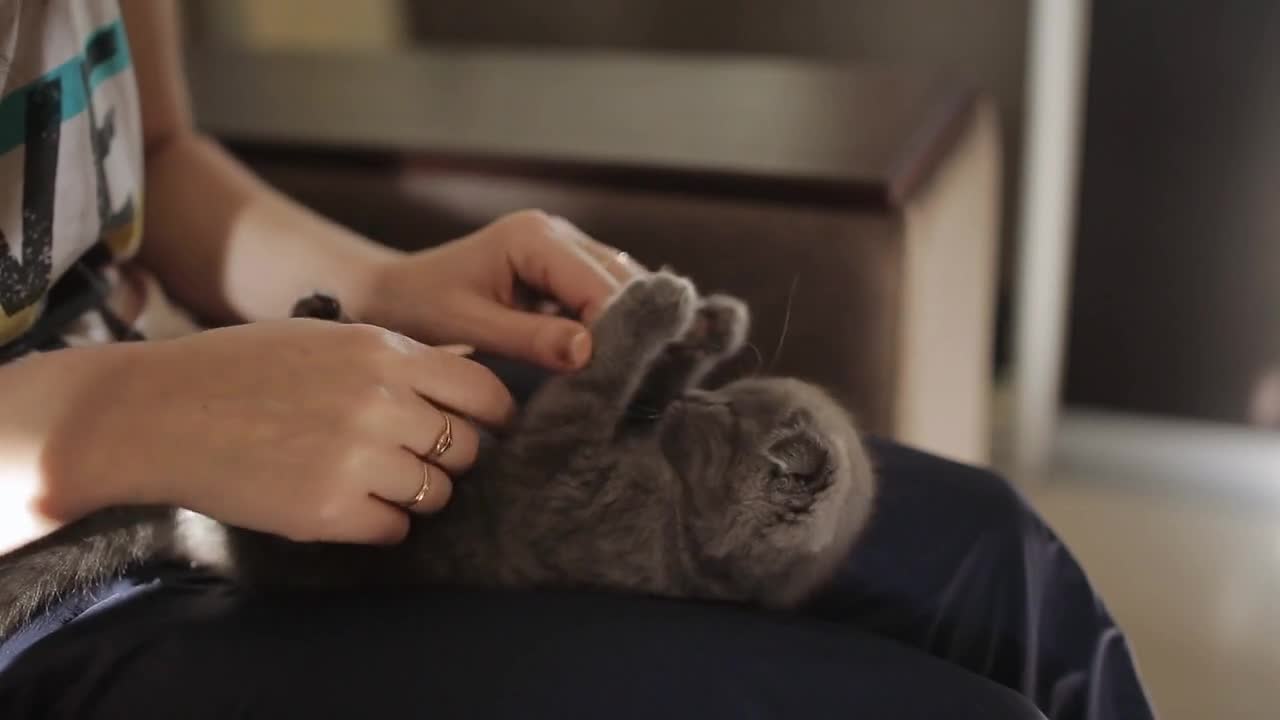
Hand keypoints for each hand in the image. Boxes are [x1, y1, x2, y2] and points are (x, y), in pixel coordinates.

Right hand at [41, 320, 513, 544]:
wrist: (159, 412)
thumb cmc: (242, 369)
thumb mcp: (328, 337)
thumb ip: (398, 356)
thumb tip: (471, 369)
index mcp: (384, 353)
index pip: (486, 394)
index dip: (492, 417)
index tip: (482, 428)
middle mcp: (381, 403)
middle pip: (467, 449)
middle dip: (449, 458)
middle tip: (413, 457)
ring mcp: (356, 458)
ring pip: (437, 493)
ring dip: (415, 493)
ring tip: (371, 480)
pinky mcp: (328, 511)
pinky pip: (394, 529)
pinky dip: (379, 523)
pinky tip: (344, 504)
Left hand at [359, 210, 645, 371]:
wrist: (396, 293)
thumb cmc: (423, 306)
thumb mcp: (472, 326)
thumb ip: (530, 339)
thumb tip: (588, 353)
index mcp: (534, 237)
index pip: (598, 284)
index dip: (615, 330)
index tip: (617, 378)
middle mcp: (558, 232)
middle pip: (621, 279)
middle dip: (629, 327)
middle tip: (631, 381)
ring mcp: (565, 246)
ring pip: (620, 285)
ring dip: (624, 326)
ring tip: (625, 373)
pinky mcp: (565, 268)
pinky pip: (604, 293)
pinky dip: (612, 324)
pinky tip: (611, 359)